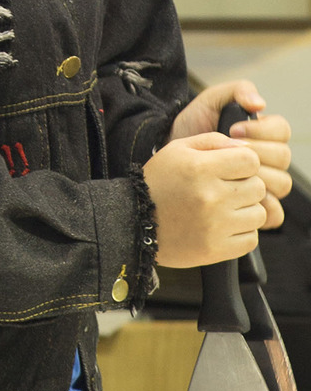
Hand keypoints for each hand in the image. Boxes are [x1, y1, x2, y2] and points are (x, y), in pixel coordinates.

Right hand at [144, 133, 266, 267]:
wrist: (131, 223)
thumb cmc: (157, 183)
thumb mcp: (177, 150)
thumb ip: (214, 140)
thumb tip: (247, 147)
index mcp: (201, 168)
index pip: (251, 161)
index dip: (244, 164)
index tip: (231, 170)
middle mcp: (210, 197)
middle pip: (258, 187)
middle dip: (245, 187)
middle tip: (225, 191)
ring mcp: (214, 226)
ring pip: (259, 214)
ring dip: (246, 211)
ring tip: (223, 210)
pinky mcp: (215, 249)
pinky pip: (251, 239)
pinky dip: (241, 234)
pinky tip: (223, 227)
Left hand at [170, 81, 291, 227]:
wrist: (167, 160)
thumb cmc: (190, 130)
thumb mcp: (208, 103)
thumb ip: (236, 91)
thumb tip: (259, 104)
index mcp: (263, 135)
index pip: (281, 131)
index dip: (262, 130)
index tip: (233, 130)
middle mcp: (268, 160)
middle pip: (283, 158)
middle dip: (256, 153)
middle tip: (227, 153)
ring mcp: (263, 184)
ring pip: (281, 184)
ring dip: (257, 179)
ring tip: (228, 175)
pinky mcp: (253, 207)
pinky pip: (274, 214)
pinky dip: (263, 208)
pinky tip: (236, 198)